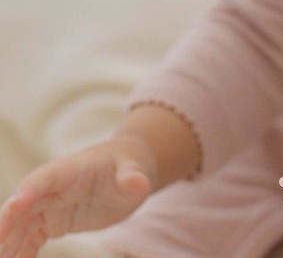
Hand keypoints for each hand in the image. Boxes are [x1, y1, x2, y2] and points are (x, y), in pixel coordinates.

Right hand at [0, 135, 157, 257]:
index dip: (28, 191)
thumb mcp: (134, 170)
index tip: (13, 206)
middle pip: (23, 204)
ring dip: (9, 242)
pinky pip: (29, 238)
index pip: (44, 178)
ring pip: (21, 224)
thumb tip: (138, 184)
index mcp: (70, 169)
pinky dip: (20, 251)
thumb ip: (132, 177)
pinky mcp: (51, 221)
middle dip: (7, 224)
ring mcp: (49, 205)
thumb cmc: (129, 165)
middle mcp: (53, 187)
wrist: (125, 170)